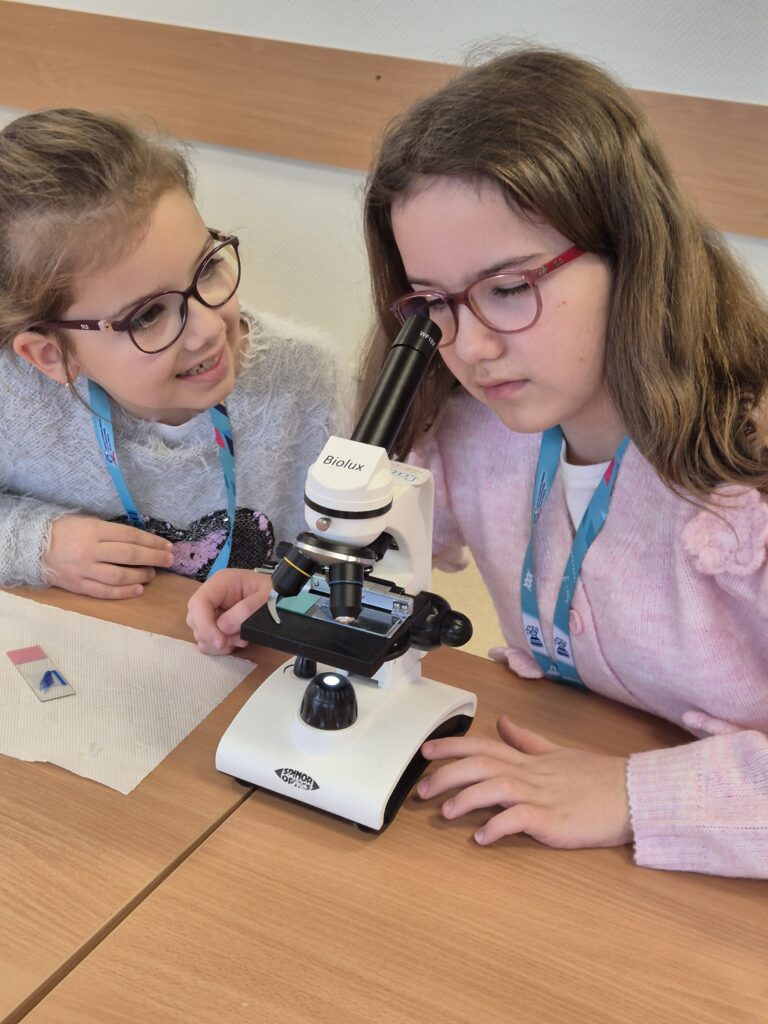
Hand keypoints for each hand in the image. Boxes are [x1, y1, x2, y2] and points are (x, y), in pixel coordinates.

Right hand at [44, 515, 174, 598]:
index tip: (167, 546)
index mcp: (94, 531)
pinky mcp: (78, 586)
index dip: (152, 542)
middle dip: (153, 558)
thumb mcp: (89, 522)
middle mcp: (91, 551)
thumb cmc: (66, 531)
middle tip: (169, 560)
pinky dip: (124, 592)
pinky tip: (138, 590)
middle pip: (129, 555)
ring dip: (140, 576)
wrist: (34, 548)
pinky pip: (104, 592)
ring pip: (119, 576)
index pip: (130, 536)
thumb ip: (112, 532)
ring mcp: (84, 570)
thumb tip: (142, 541)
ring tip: (152, 574)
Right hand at [186, 568, 271, 654]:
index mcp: (221, 582)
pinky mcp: (216, 623)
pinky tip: (238, 640)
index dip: (205, 625)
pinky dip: (222, 646)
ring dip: (220, 642)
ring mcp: (212, 610)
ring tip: (241, 638)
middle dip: (214, 635)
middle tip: (237, 638)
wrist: (281, 596)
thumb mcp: (266, 597)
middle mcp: (212, 596)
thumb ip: (246, 610)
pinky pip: (208, 641)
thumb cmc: (274, 591)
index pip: (199, 603)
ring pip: (200, 633)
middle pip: (195, 620)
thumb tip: (223, 627)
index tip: (220, 642)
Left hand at [418, 715, 632, 849]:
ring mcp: (541, 796)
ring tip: (445, 813)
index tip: (426, 750)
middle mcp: (530, 774)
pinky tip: (482, 837)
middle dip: (447, 774)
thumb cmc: (596, 777)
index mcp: (528, 759)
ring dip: (467, 798)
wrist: (632, 794)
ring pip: (496, 787)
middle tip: (422, 789)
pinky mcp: (553, 820)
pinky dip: (498, 826)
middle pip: (481, 765)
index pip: (483, 745)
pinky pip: (520, 819)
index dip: (452, 745)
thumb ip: (527, 741)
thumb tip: (503, 724)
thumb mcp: (557, 753)